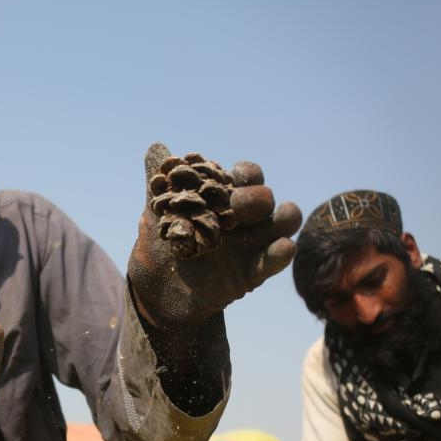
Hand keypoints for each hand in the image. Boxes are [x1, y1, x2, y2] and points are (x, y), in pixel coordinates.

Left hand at [128, 143, 301, 330]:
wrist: (154, 292)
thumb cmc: (159, 248)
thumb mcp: (156, 214)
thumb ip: (157, 182)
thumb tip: (155, 148)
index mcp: (223, 200)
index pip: (246, 178)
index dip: (246, 173)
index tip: (233, 174)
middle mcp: (243, 220)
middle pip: (265, 199)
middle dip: (257, 196)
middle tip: (237, 202)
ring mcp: (251, 245)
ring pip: (283, 225)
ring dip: (285, 217)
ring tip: (284, 212)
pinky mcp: (251, 274)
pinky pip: (273, 262)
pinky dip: (280, 254)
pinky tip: (283, 247)